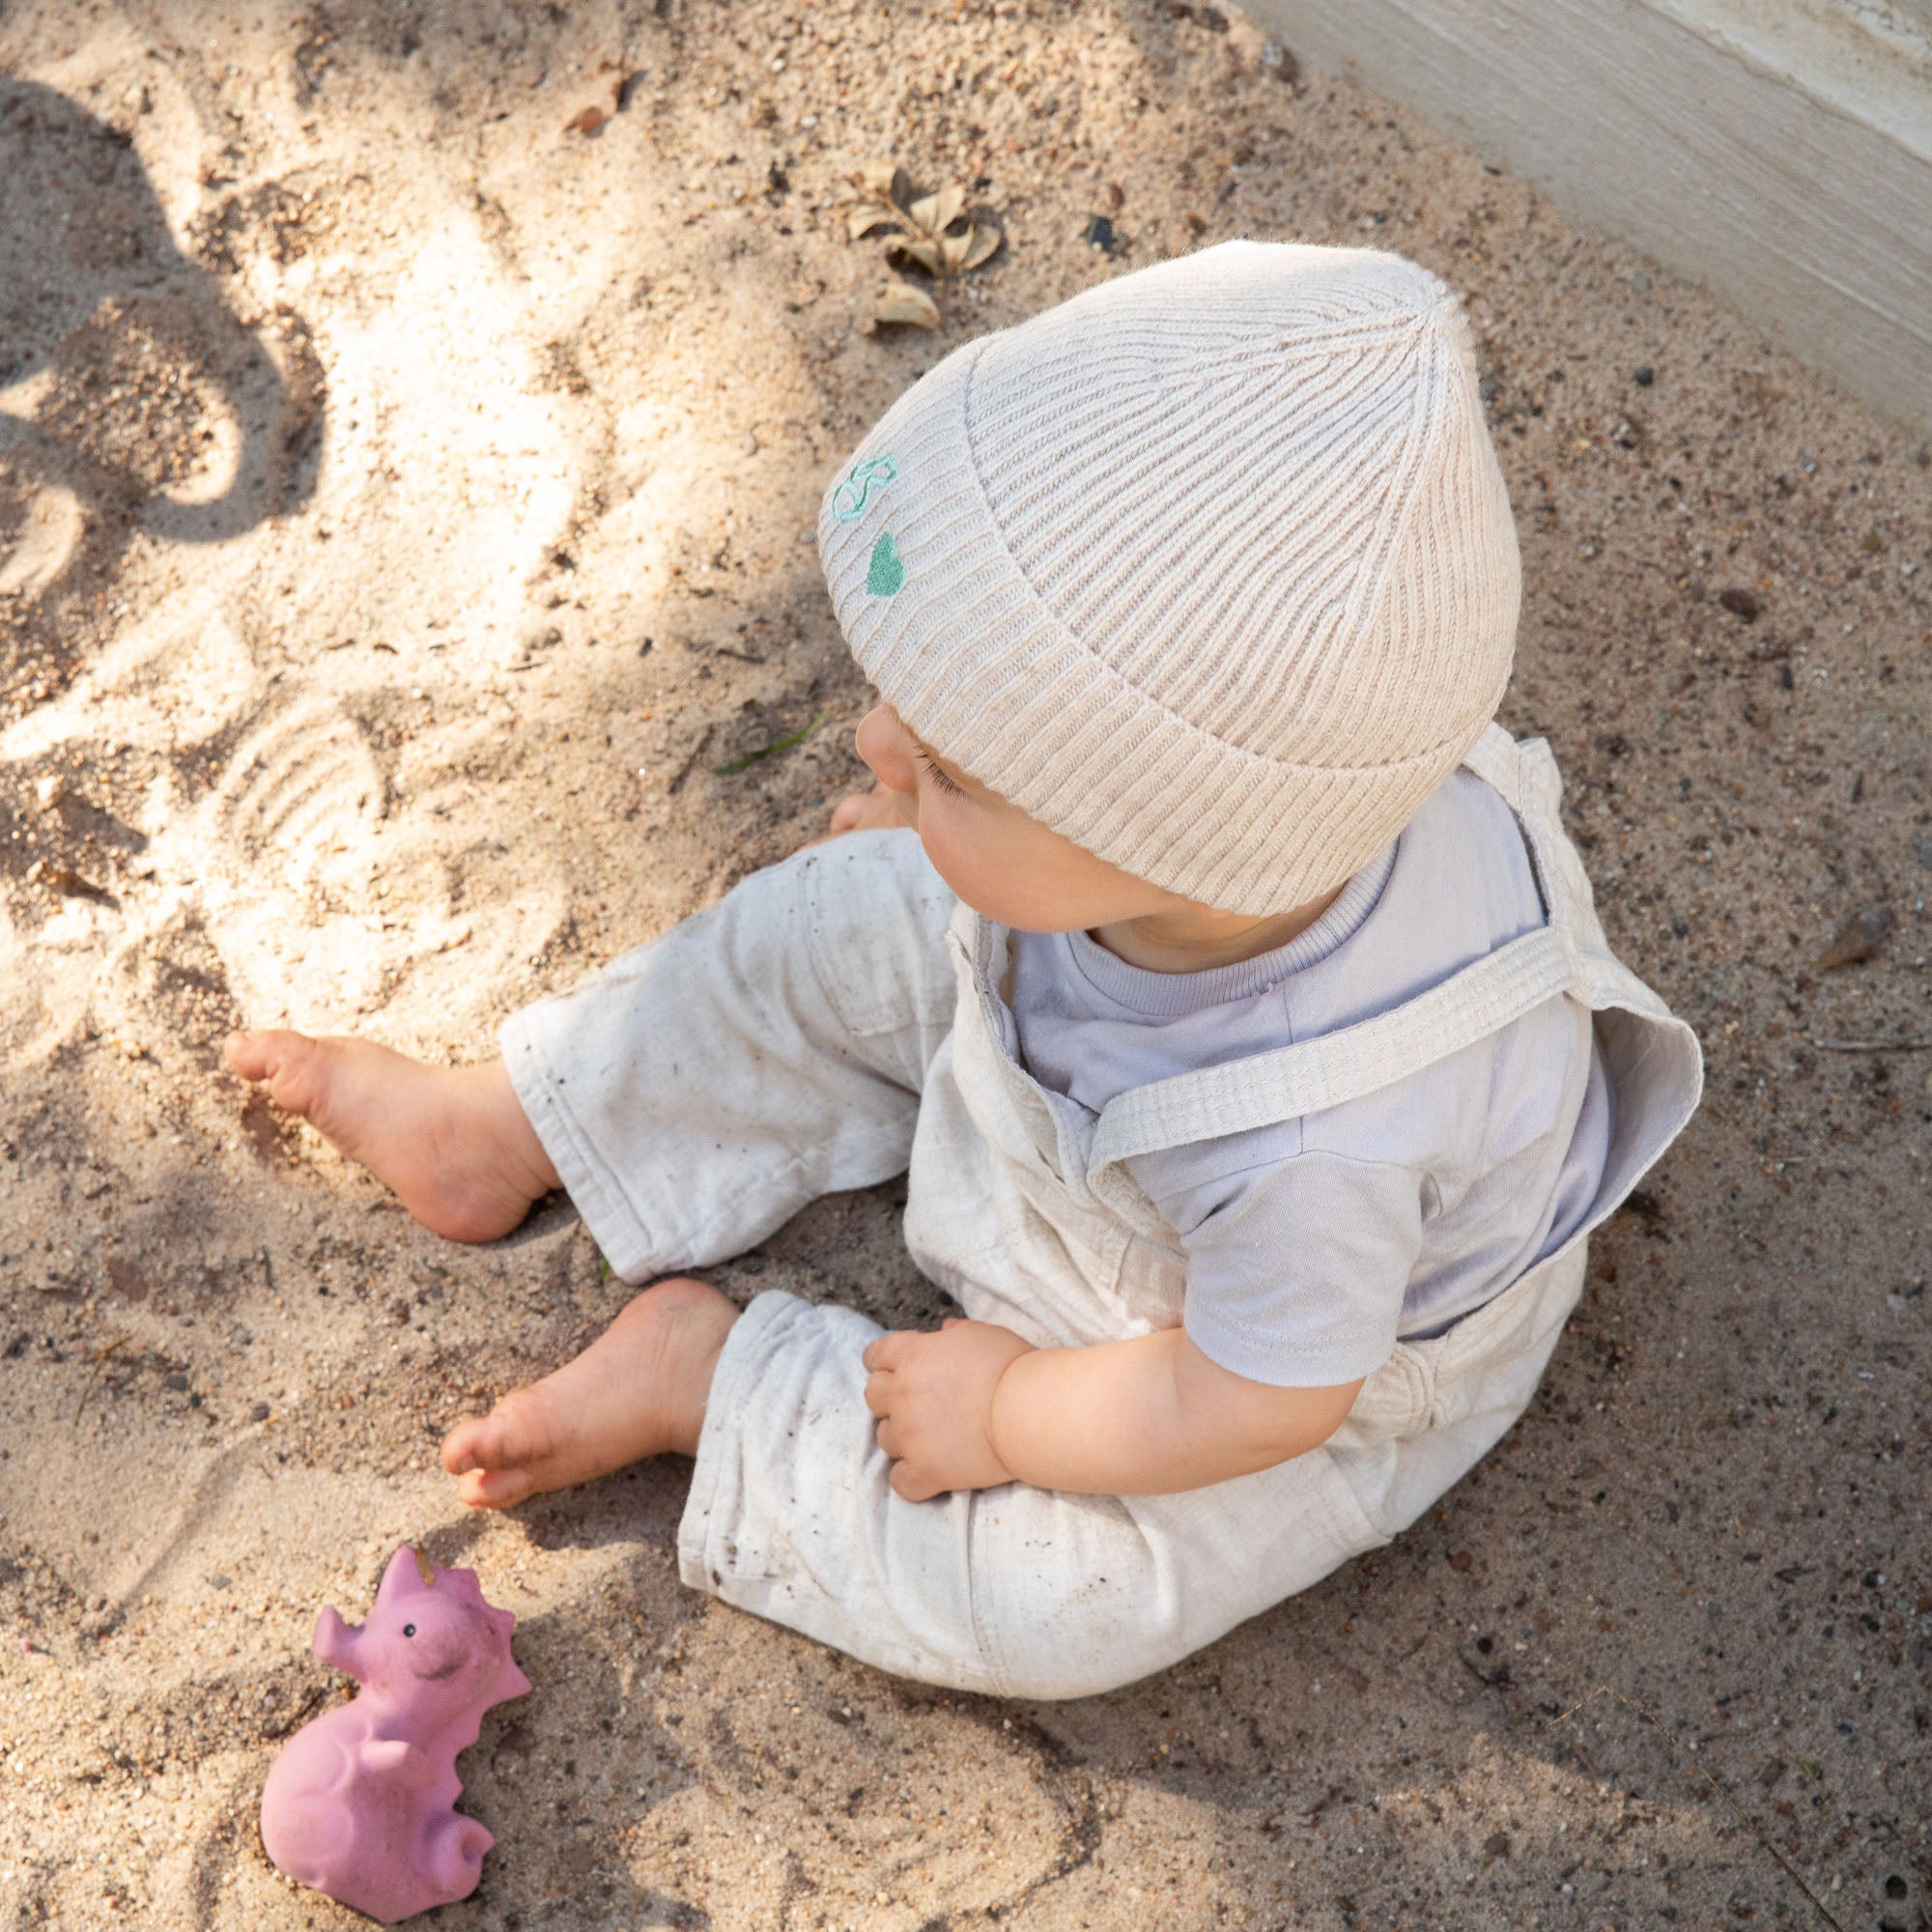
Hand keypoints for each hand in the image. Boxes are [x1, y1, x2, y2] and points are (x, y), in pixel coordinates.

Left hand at [861, 1319, 1034, 1500]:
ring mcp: (910, 1436)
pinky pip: (899, 1481)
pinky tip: (928, 1472)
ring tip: (930, 1439)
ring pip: (884, 1439)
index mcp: (913, 1356)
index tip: (893, 1369)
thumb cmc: (1011, 1367)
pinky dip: (910, 1478)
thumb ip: (956, 1332)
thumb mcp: (983, 1335)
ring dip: (902, 1438)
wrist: (1029, 1411)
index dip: (882, 1363)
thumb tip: (945, 1329)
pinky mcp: (925, 1471)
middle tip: (915, 1405)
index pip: (875, 1356)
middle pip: (873, 1397)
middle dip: (889, 1399)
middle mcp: (902, 1394)